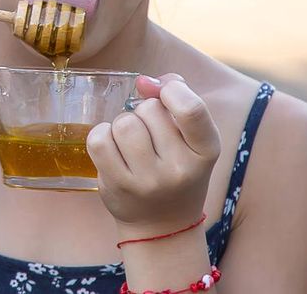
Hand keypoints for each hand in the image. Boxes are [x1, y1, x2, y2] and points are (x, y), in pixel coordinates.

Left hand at [86, 74, 221, 236]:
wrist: (162, 226)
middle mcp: (181, 168)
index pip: (191, 109)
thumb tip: (146, 80)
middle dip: (143, 112)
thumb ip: (177, 100)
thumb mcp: (191, 139)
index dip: (171, 90)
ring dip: (121, 124)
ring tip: (129, 142)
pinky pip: (99, 140)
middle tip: (149, 134)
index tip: (164, 92)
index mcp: (207, 150)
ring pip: (123, 123)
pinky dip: (101, 135)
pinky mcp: (119, 186)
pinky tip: (111, 147)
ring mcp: (149, 180)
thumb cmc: (176, 171)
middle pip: (150, 110)